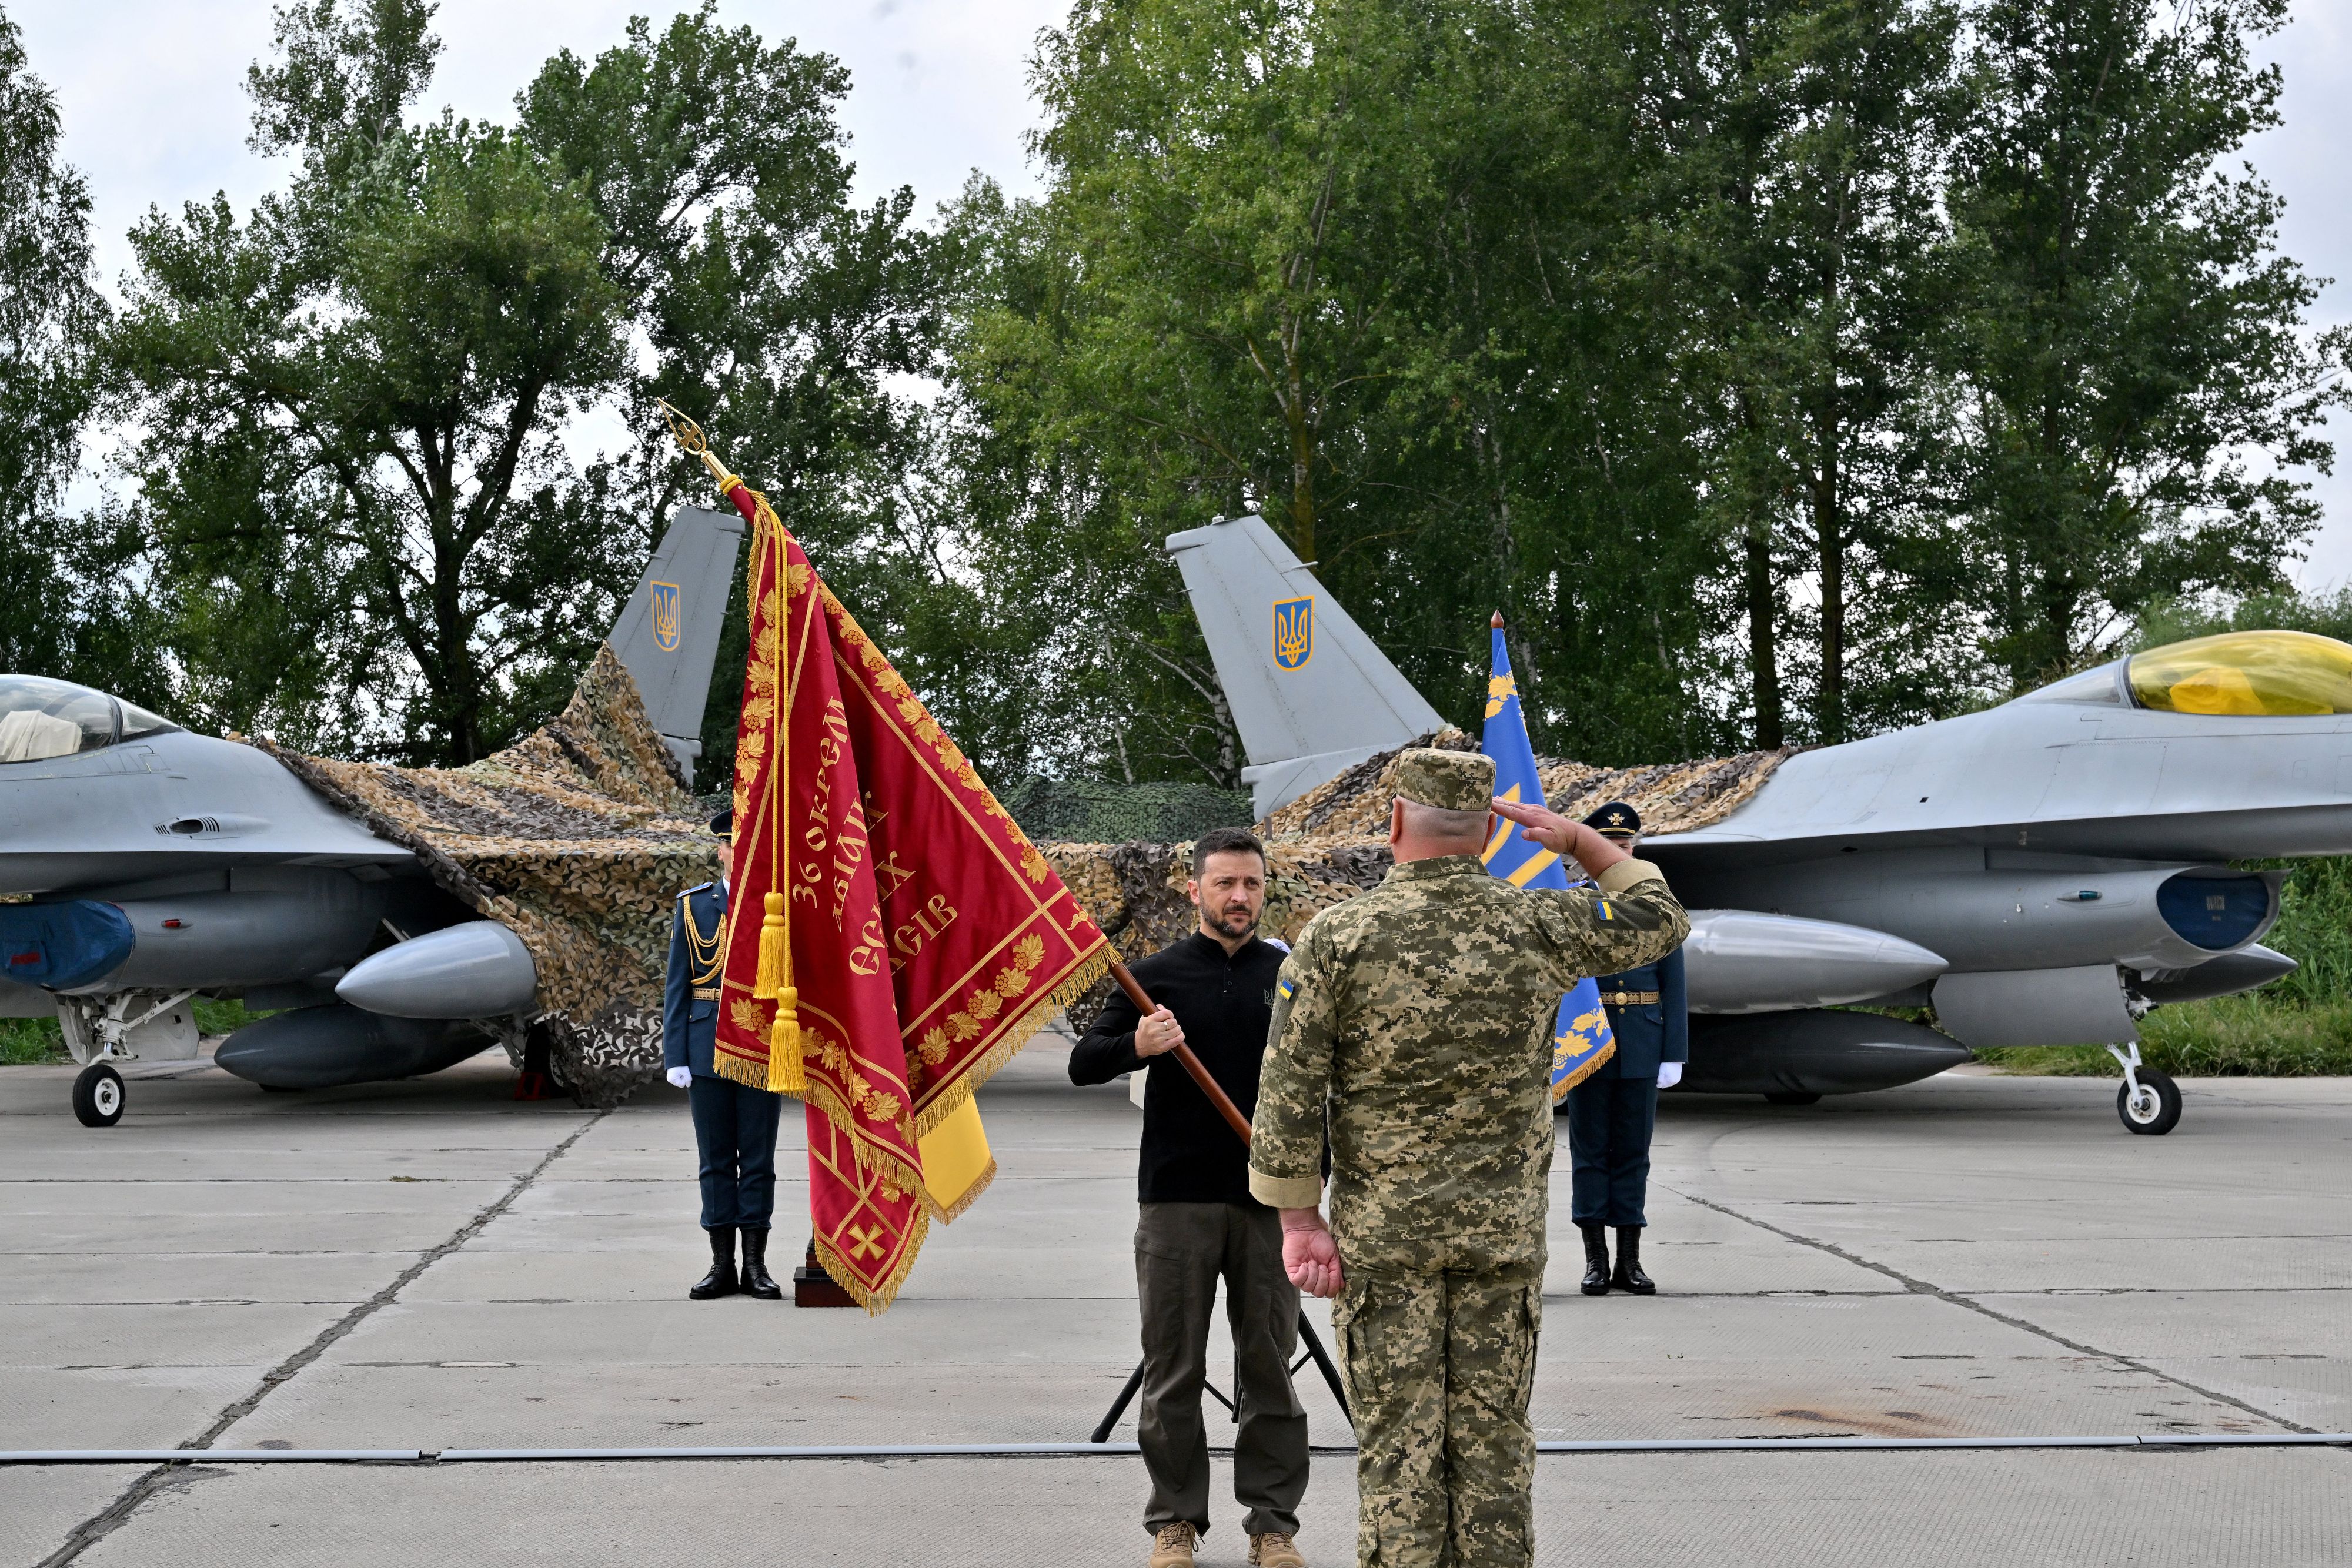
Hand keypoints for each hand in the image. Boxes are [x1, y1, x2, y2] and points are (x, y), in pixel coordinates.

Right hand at [665, 1066, 692, 1088]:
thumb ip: (688, 1079)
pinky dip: (679, 1075)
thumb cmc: (681, 1064)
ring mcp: (670, 1078)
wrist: (675, 1058)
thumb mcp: (686, 1072)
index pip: (682, 1085)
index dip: (685, 1079)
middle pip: (680, 1084)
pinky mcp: (671, 1076)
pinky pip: (677, 1078)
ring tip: (681, 1071)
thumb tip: (688, 1085)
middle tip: (682, 1071)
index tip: (684, 1073)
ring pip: (679, 1081)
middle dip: (683, 1078)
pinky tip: (679, 1071)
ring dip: (681, 1077)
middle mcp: (670, 1080)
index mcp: (672, 1080)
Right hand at [1134, 1006, 1184, 1058]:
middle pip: (1173, 1022)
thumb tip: (1166, 1010)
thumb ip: (1157, 1009)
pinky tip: (1177, 1035)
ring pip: (1177, 1030)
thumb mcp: (1146, 1016)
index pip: (1166, 1013)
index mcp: (1149, 1021)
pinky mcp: (1163, 1047)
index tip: (1169, 1016)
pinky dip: (1180, 1036)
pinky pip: (1178, 1039)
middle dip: (1173, 1022)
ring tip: (1173, 1029)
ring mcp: (1159, 1039)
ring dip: (1177, 1029)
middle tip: (1170, 1024)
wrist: (1139, 1045)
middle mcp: (1154, 1030)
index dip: (1170, 1014)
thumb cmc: (1145, 1028)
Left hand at [1280, 1209, 1344, 1297]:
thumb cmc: (1320, 1240)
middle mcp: (1313, 1279)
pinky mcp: (1292, 1272)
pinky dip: (1303, 1273)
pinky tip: (1304, 1264)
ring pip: (1308, 1288)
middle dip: (1323, 1280)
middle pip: (1318, 1293)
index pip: (1329, 1292)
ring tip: (1312, 1262)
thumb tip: (1341, 1285)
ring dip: (1313, 1275)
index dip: (1332, 1286)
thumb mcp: (1333, 1256)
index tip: (1333, 1273)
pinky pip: (1297, 1282)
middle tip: (1322, 1265)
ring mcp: (1302, 1276)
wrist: (1306, 1229)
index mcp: (1324, 1276)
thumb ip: (1337, 1271)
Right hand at [1490, 797, 1629, 879]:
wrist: (1574, 835)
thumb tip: (1524, 834)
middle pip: (1512, 805)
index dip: (1499, 808)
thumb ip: (1537, 836)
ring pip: (1516, 805)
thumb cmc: (1561, 840)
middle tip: (1485, 797)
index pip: (1512, 812)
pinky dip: (1513, 805)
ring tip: (1494, 798)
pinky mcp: (1538, 812)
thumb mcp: (1550, 841)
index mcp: (1532, 817)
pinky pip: (1522, 807)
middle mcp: (1533, 811)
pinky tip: (1511, 805)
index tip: (1487, 803)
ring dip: (1505, 802)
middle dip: (1498, 802)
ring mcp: (1536, 810)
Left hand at [1656, 1062, 1681, 1089]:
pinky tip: (1667, 1072)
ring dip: (1666, 1079)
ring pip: (1669, 1082)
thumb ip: (1660, 1080)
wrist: (1674, 1058)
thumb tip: (1658, 1086)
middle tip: (1661, 1073)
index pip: (1662, 1086)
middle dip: (1662, 1081)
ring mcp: (1677, 1079)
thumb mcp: (1661, 1072)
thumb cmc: (1667, 1064)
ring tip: (1664, 1072)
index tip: (1658, 1076)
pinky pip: (1672, 1079)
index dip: (1658, 1082)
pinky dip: (1669, 1077)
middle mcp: (1675, 1081)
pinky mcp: (1678, 1076)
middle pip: (1666, 1084)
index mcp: (1670, 1081)